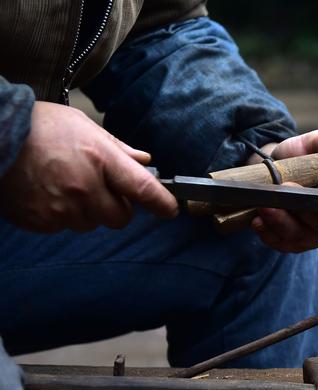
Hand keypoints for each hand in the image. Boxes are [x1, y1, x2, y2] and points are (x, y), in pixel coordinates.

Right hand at [0, 101, 177, 232]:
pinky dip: (60, 216)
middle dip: (115, 207)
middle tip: (98, 189)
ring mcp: (62, 207)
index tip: (171, 210)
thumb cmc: (38, 126)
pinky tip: (47, 193)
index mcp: (100, 159)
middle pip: (120, 218)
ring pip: (90, 224)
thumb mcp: (84, 126)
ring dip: (86, 211)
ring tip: (64, 185)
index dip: (162, 203)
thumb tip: (145, 162)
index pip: (144, 190)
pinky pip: (63, 228)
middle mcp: (84, 187)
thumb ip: (118, 148)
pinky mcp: (41, 221)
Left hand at [250, 129, 317, 252]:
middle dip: (300, 212)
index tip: (309, 190)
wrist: (278, 166)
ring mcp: (314, 235)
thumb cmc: (304, 154)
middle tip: (280, 192)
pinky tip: (257, 221)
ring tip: (263, 207)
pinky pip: (283, 245)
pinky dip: (269, 235)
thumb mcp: (317, 140)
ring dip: (280, 223)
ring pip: (300, 237)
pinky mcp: (294, 243)